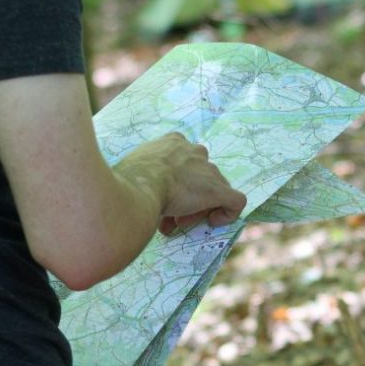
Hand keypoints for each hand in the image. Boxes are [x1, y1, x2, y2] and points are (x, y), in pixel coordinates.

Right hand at [117, 133, 246, 235]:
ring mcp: (208, 170)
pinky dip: (227, 214)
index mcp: (173, 143)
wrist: (139, 184)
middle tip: (171, 215)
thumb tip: (144, 197)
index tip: (163, 197)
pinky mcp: (218, 190)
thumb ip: (145, 175)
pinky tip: (212, 222)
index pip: (183, 163)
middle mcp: (194, 151)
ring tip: (180, 223)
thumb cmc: (129, 178)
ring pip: (212, 190)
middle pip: (199, 177)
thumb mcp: (134, 169)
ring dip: (198, 208)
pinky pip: (235, 202)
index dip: (175, 183)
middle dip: (186, 197)